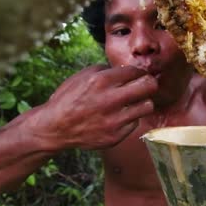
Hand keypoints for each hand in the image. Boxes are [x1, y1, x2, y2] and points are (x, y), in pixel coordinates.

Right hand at [30, 65, 156, 150]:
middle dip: (150, 83)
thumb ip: (107, 70)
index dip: (138, 72)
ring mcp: (114, 120)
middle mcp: (109, 99)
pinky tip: (119, 116)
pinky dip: (130, 118)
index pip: (136, 71)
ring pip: (147, 106)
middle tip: (147, 85)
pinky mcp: (115, 136)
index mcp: (101, 81)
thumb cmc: (70, 98)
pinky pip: (135, 123)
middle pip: (149, 86)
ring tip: (134, 102)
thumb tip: (129, 70)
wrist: (56, 128)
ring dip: (142, 102)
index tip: (137, 75)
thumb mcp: (83, 76)